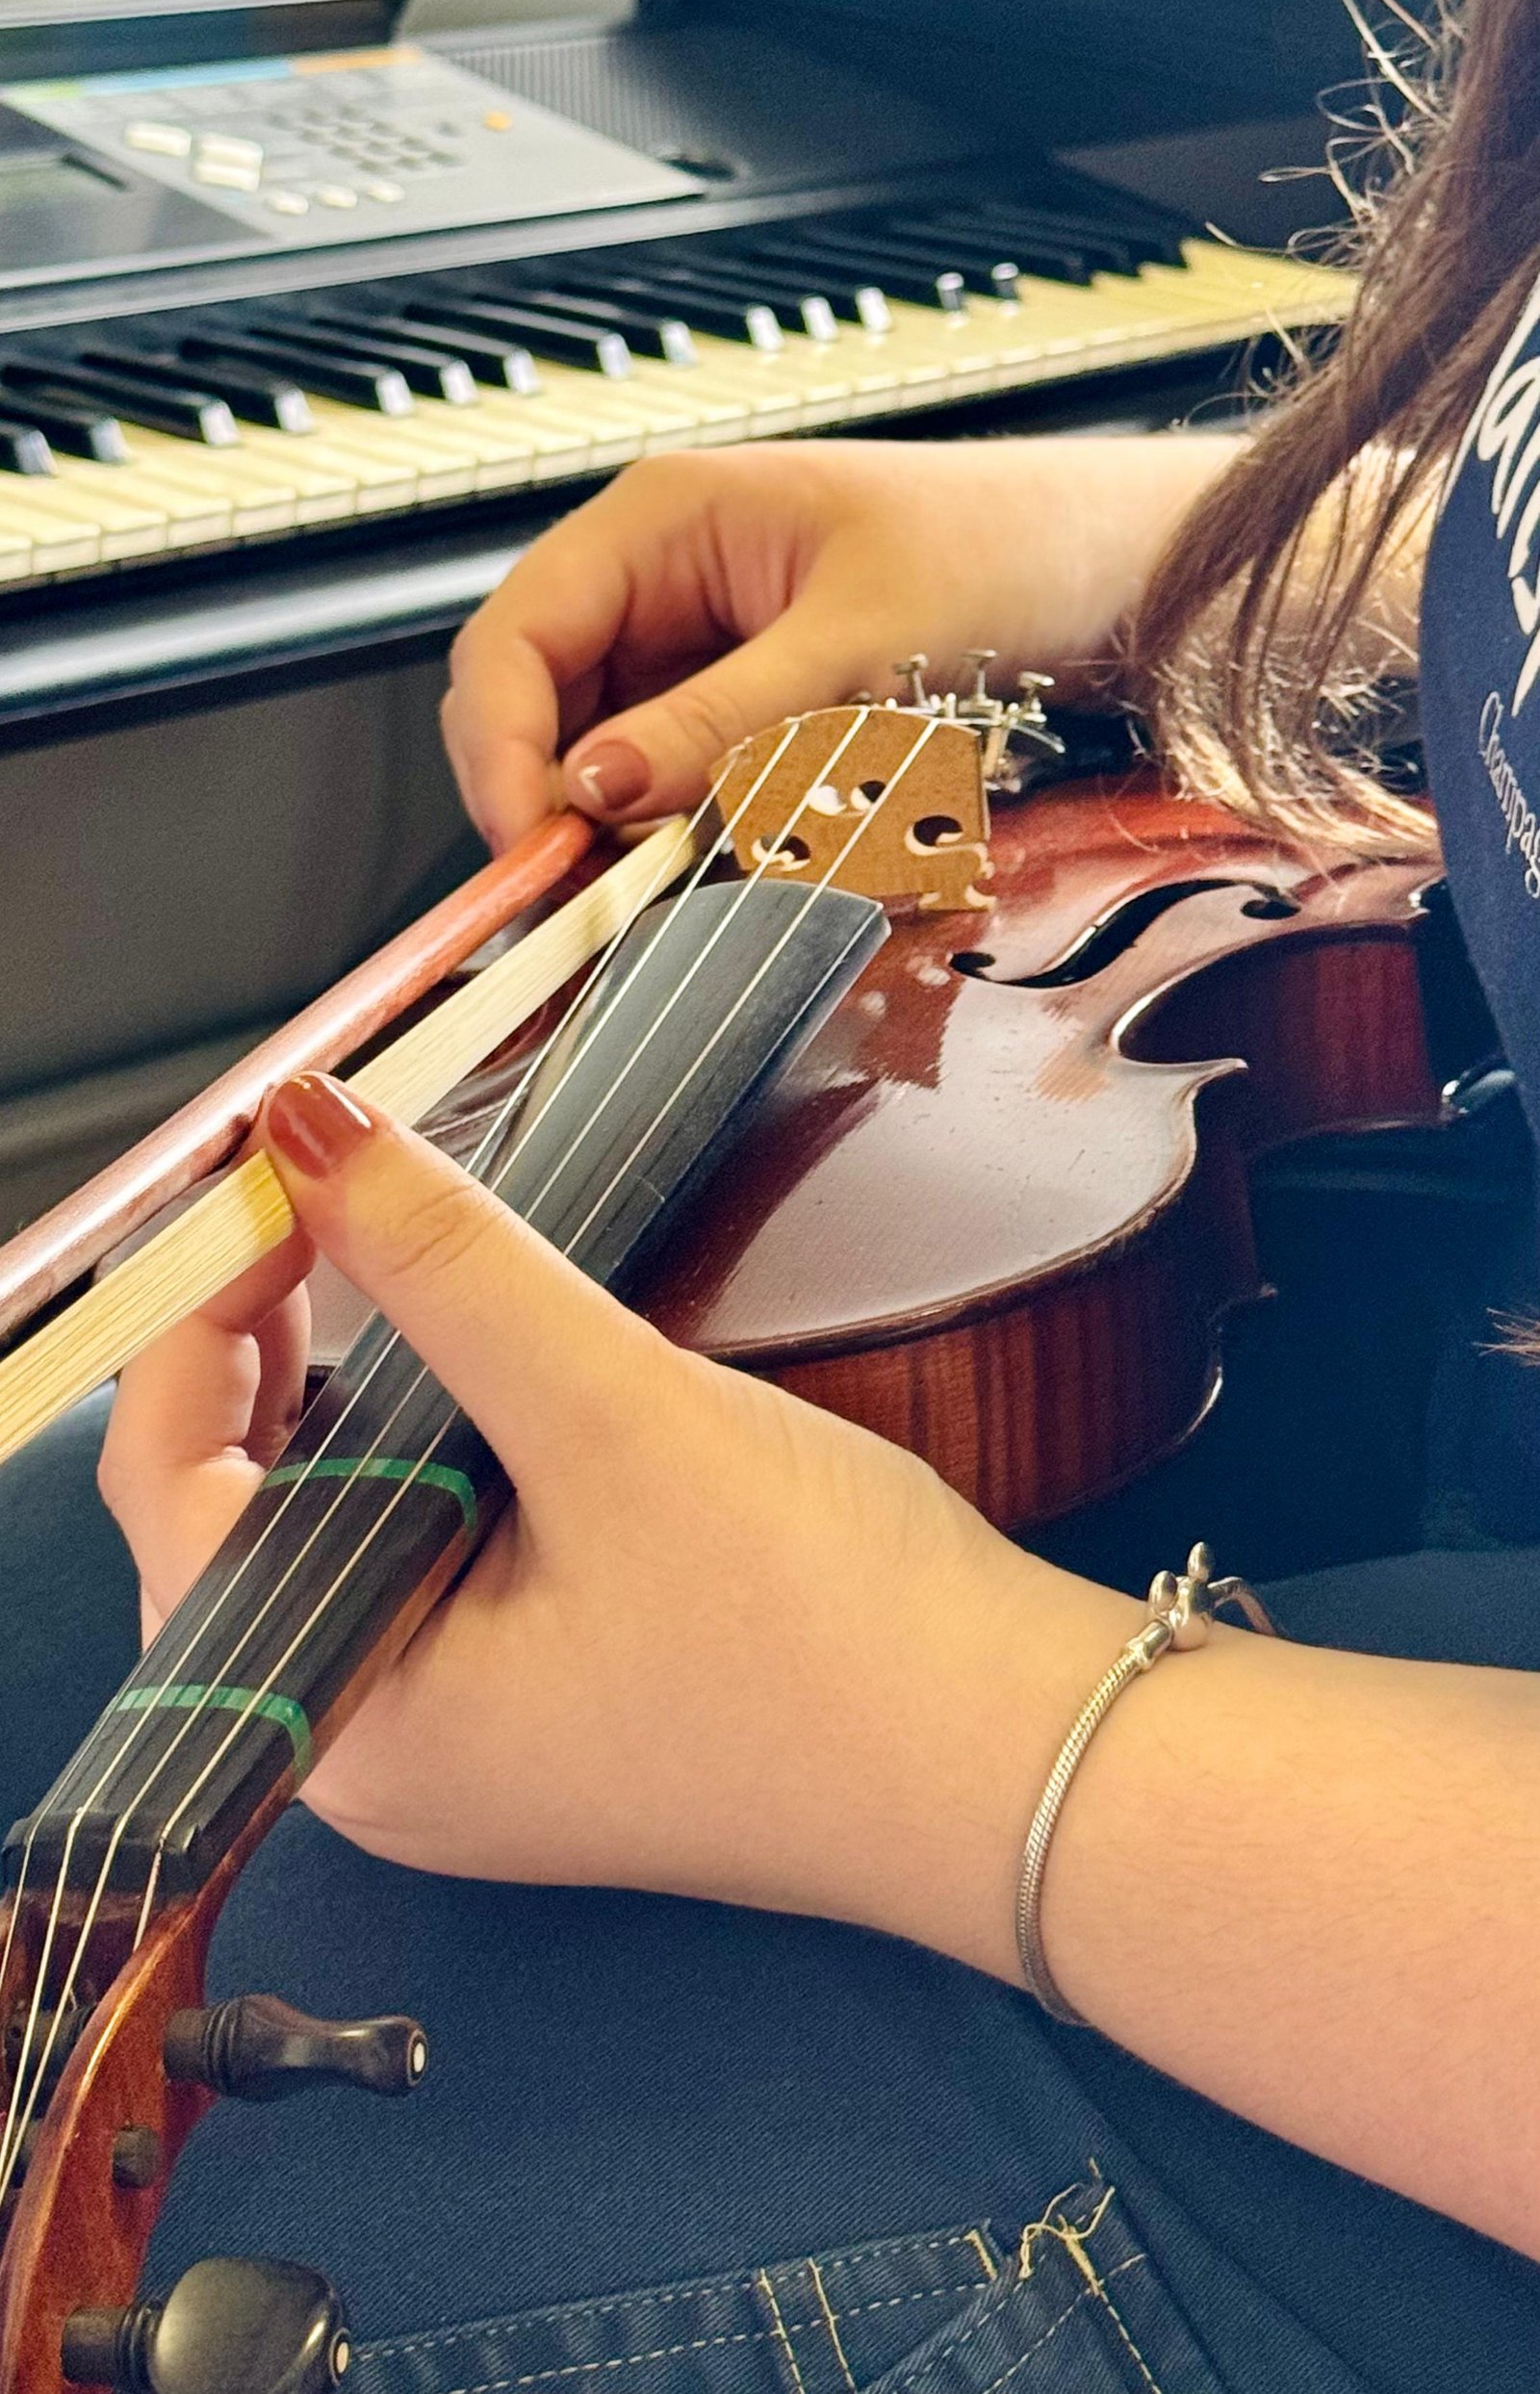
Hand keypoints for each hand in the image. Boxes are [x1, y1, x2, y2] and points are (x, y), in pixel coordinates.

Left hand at [99, 1073, 1132, 1977]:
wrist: (1025, 1766)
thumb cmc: (830, 1633)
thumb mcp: (614, 1419)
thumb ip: (450, 1268)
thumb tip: (314, 1134)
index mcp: (353, 1727)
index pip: (177, 1497)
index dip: (201, 1322)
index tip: (279, 1189)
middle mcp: (382, 1759)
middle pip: (242, 1519)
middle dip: (268, 1356)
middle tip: (334, 1209)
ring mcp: (469, 1745)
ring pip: (340, 1536)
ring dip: (353, 1399)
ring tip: (399, 1269)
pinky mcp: (549, 1713)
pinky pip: (429, 1567)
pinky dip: (433, 1456)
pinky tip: (485, 1378)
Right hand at [441, 436, 1237, 848]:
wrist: (1119, 565)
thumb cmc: (1005, 551)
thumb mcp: (853, 647)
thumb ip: (715, 723)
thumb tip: (589, 791)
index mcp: (661, 519)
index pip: (512, 640)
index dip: (499, 752)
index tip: (532, 852)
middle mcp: (664, 575)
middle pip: (544, 707)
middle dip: (563, 804)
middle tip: (603, 893)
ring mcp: (704, 640)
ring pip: (612, 756)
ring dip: (637, 827)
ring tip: (697, 871)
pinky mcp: (752, 698)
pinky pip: (683, 775)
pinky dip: (697, 826)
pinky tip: (742, 856)